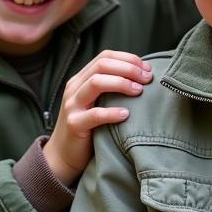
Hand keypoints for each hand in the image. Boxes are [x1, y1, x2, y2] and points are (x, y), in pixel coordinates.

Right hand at [43, 51, 152, 184]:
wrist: (63, 155)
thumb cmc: (89, 127)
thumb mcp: (98, 102)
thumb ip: (112, 88)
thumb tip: (143, 76)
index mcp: (82, 79)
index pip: (105, 56)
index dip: (128, 59)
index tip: (147, 68)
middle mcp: (75, 88)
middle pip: (102, 65)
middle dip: (129, 68)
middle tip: (147, 79)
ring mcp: (72, 105)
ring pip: (96, 83)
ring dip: (122, 83)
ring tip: (139, 91)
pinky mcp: (74, 124)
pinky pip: (94, 114)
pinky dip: (112, 112)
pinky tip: (126, 114)